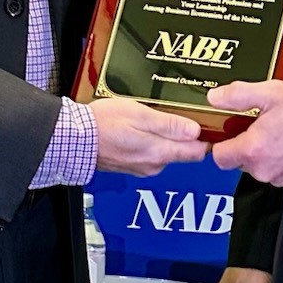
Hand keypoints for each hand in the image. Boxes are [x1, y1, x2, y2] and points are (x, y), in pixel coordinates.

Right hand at [93, 96, 207, 175]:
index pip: (197, 152)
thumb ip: (169, 124)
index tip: (207, 124)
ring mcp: (142, 168)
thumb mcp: (140, 114)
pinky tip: (142, 129)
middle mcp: (154, 165)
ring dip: (167, 138)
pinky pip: (151, 154)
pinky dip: (151, 142)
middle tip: (183, 115)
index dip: (205, 138)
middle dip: (187, 136)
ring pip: (166, 153)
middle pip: (183, 152)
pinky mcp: (131, 166)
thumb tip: (194, 130)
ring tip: (158, 118)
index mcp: (159, 152)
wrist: (75, 139)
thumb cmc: (102, 124)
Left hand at [209, 80, 282, 187]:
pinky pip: (276, 171)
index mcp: (252, 150)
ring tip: (279, 130)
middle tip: (259, 124)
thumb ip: (238, 95)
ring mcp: (279, 178)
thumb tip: (215, 97)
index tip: (230, 130)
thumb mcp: (272, 92)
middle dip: (245, 144)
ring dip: (263, 151)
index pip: (218, 156)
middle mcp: (263, 170)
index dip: (221, 142)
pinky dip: (279, 158)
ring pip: (258, 166)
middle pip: (238, 161)